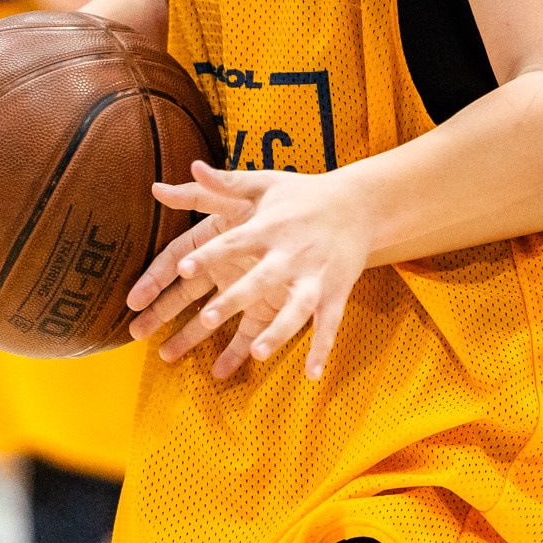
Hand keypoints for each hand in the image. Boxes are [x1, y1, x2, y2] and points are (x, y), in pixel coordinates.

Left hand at [124, 162, 374, 380]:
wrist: (360, 203)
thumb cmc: (304, 194)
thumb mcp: (265, 183)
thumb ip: (225, 182)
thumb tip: (189, 167)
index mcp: (269, 227)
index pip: (233, 241)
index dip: (208, 255)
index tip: (182, 268)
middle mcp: (291, 253)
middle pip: (261, 278)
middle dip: (236, 299)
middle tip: (208, 318)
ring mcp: (316, 276)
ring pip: (296, 308)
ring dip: (278, 332)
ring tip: (257, 353)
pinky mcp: (336, 292)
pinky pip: (328, 324)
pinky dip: (322, 349)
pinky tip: (311, 375)